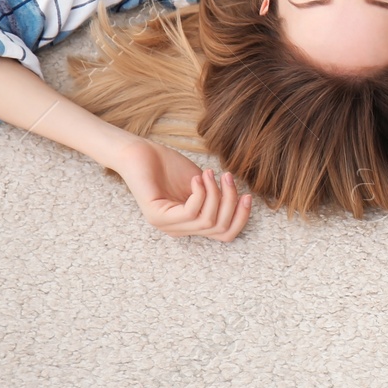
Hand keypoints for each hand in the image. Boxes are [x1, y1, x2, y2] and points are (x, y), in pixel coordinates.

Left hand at [107, 139, 253, 240]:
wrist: (140, 153)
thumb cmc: (169, 166)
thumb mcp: (202, 184)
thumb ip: (217, 197)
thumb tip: (241, 201)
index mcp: (191, 224)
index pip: (225, 235)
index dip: (241, 218)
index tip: (248, 195)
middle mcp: (179, 230)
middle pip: (220, 227)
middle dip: (230, 200)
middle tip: (227, 176)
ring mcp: (167, 225)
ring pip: (207, 220)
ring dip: (215, 193)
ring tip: (209, 173)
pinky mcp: (157, 216)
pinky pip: (190, 212)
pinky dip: (200, 193)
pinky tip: (197, 178)